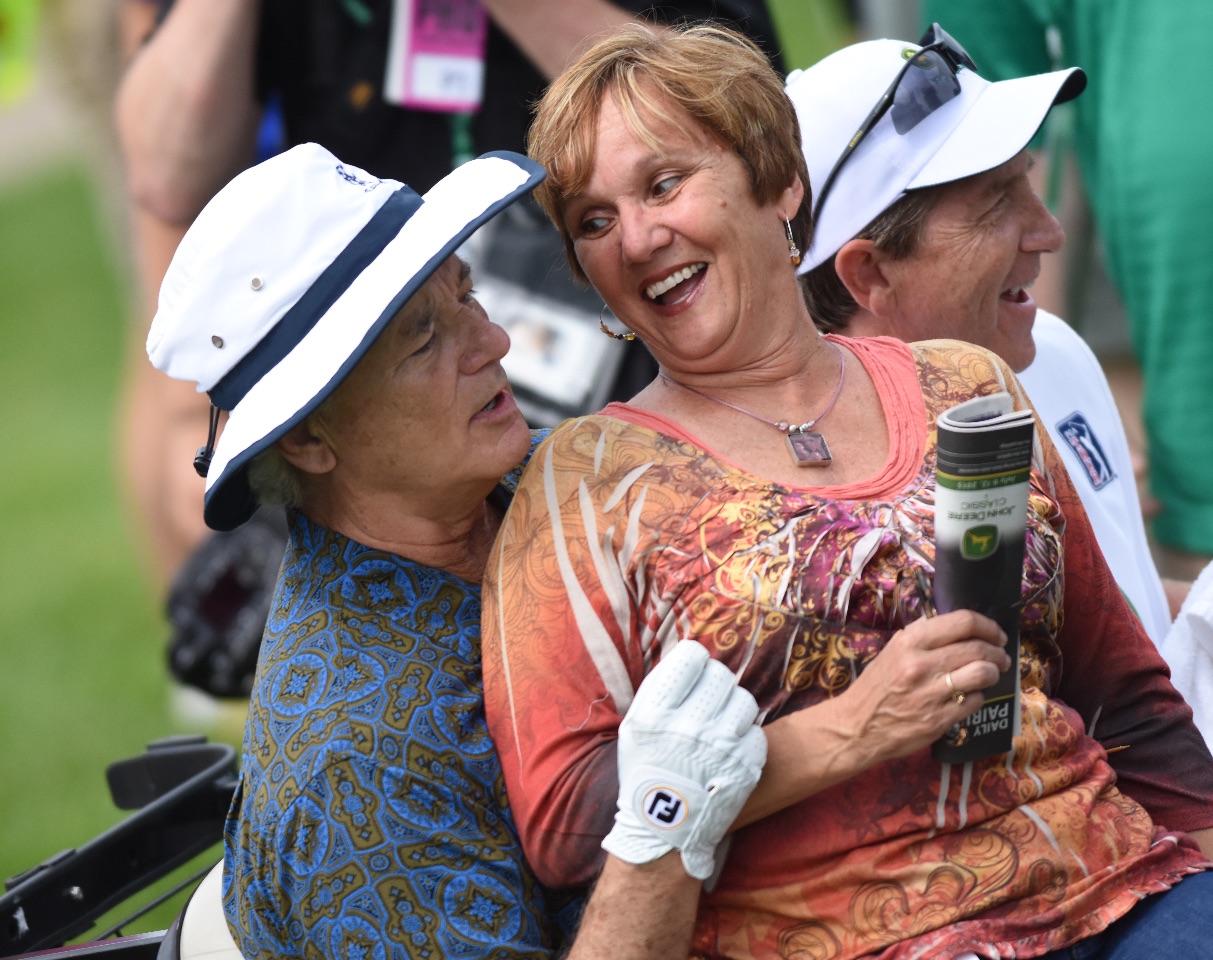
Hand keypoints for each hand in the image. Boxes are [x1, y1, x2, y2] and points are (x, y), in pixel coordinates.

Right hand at [603, 641, 765, 880]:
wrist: (664, 830)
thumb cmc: (648, 771)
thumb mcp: (636, 726)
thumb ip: (662, 689)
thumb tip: (694, 655)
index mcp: (655, 712)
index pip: (692, 655)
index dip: (695, 663)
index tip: (693, 677)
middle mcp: (688, 726)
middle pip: (721, 675)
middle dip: (716, 687)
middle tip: (707, 706)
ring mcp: (720, 747)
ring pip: (744, 700)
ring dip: (734, 710)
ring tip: (720, 729)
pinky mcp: (745, 765)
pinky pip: (757, 731)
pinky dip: (745, 738)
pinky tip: (730, 751)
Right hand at [840, 610, 1009, 766]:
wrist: (856, 726)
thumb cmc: (876, 686)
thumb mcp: (893, 651)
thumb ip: (924, 638)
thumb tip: (960, 628)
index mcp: (909, 641)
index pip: (963, 622)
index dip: (988, 626)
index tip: (996, 634)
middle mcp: (920, 664)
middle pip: (978, 648)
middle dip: (997, 652)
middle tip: (1001, 657)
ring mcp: (930, 693)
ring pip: (982, 674)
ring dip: (993, 673)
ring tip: (991, 674)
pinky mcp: (938, 720)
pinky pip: (974, 702)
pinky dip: (978, 697)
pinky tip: (969, 696)